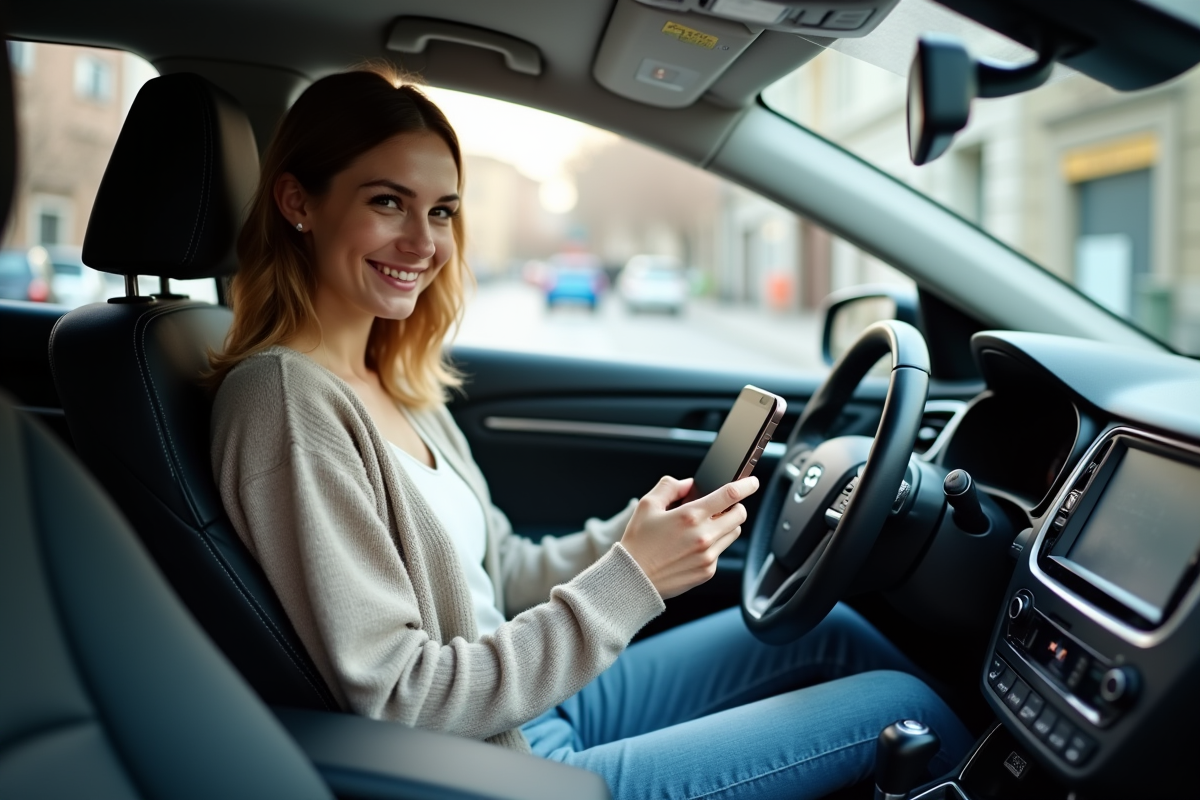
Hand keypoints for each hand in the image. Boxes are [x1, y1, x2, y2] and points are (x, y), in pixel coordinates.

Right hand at [620, 475, 758, 599]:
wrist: (633, 578)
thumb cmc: (638, 542)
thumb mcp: (648, 505)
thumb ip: (670, 487)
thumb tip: (689, 484)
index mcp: (690, 516)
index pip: (730, 495)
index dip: (746, 485)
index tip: (751, 482)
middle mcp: (703, 536)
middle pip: (739, 515)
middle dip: (735, 507)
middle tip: (722, 507)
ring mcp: (708, 556)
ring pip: (733, 533)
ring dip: (726, 525)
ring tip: (705, 526)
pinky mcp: (707, 571)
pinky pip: (721, 552)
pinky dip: (714, 544)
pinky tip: (694, 546)